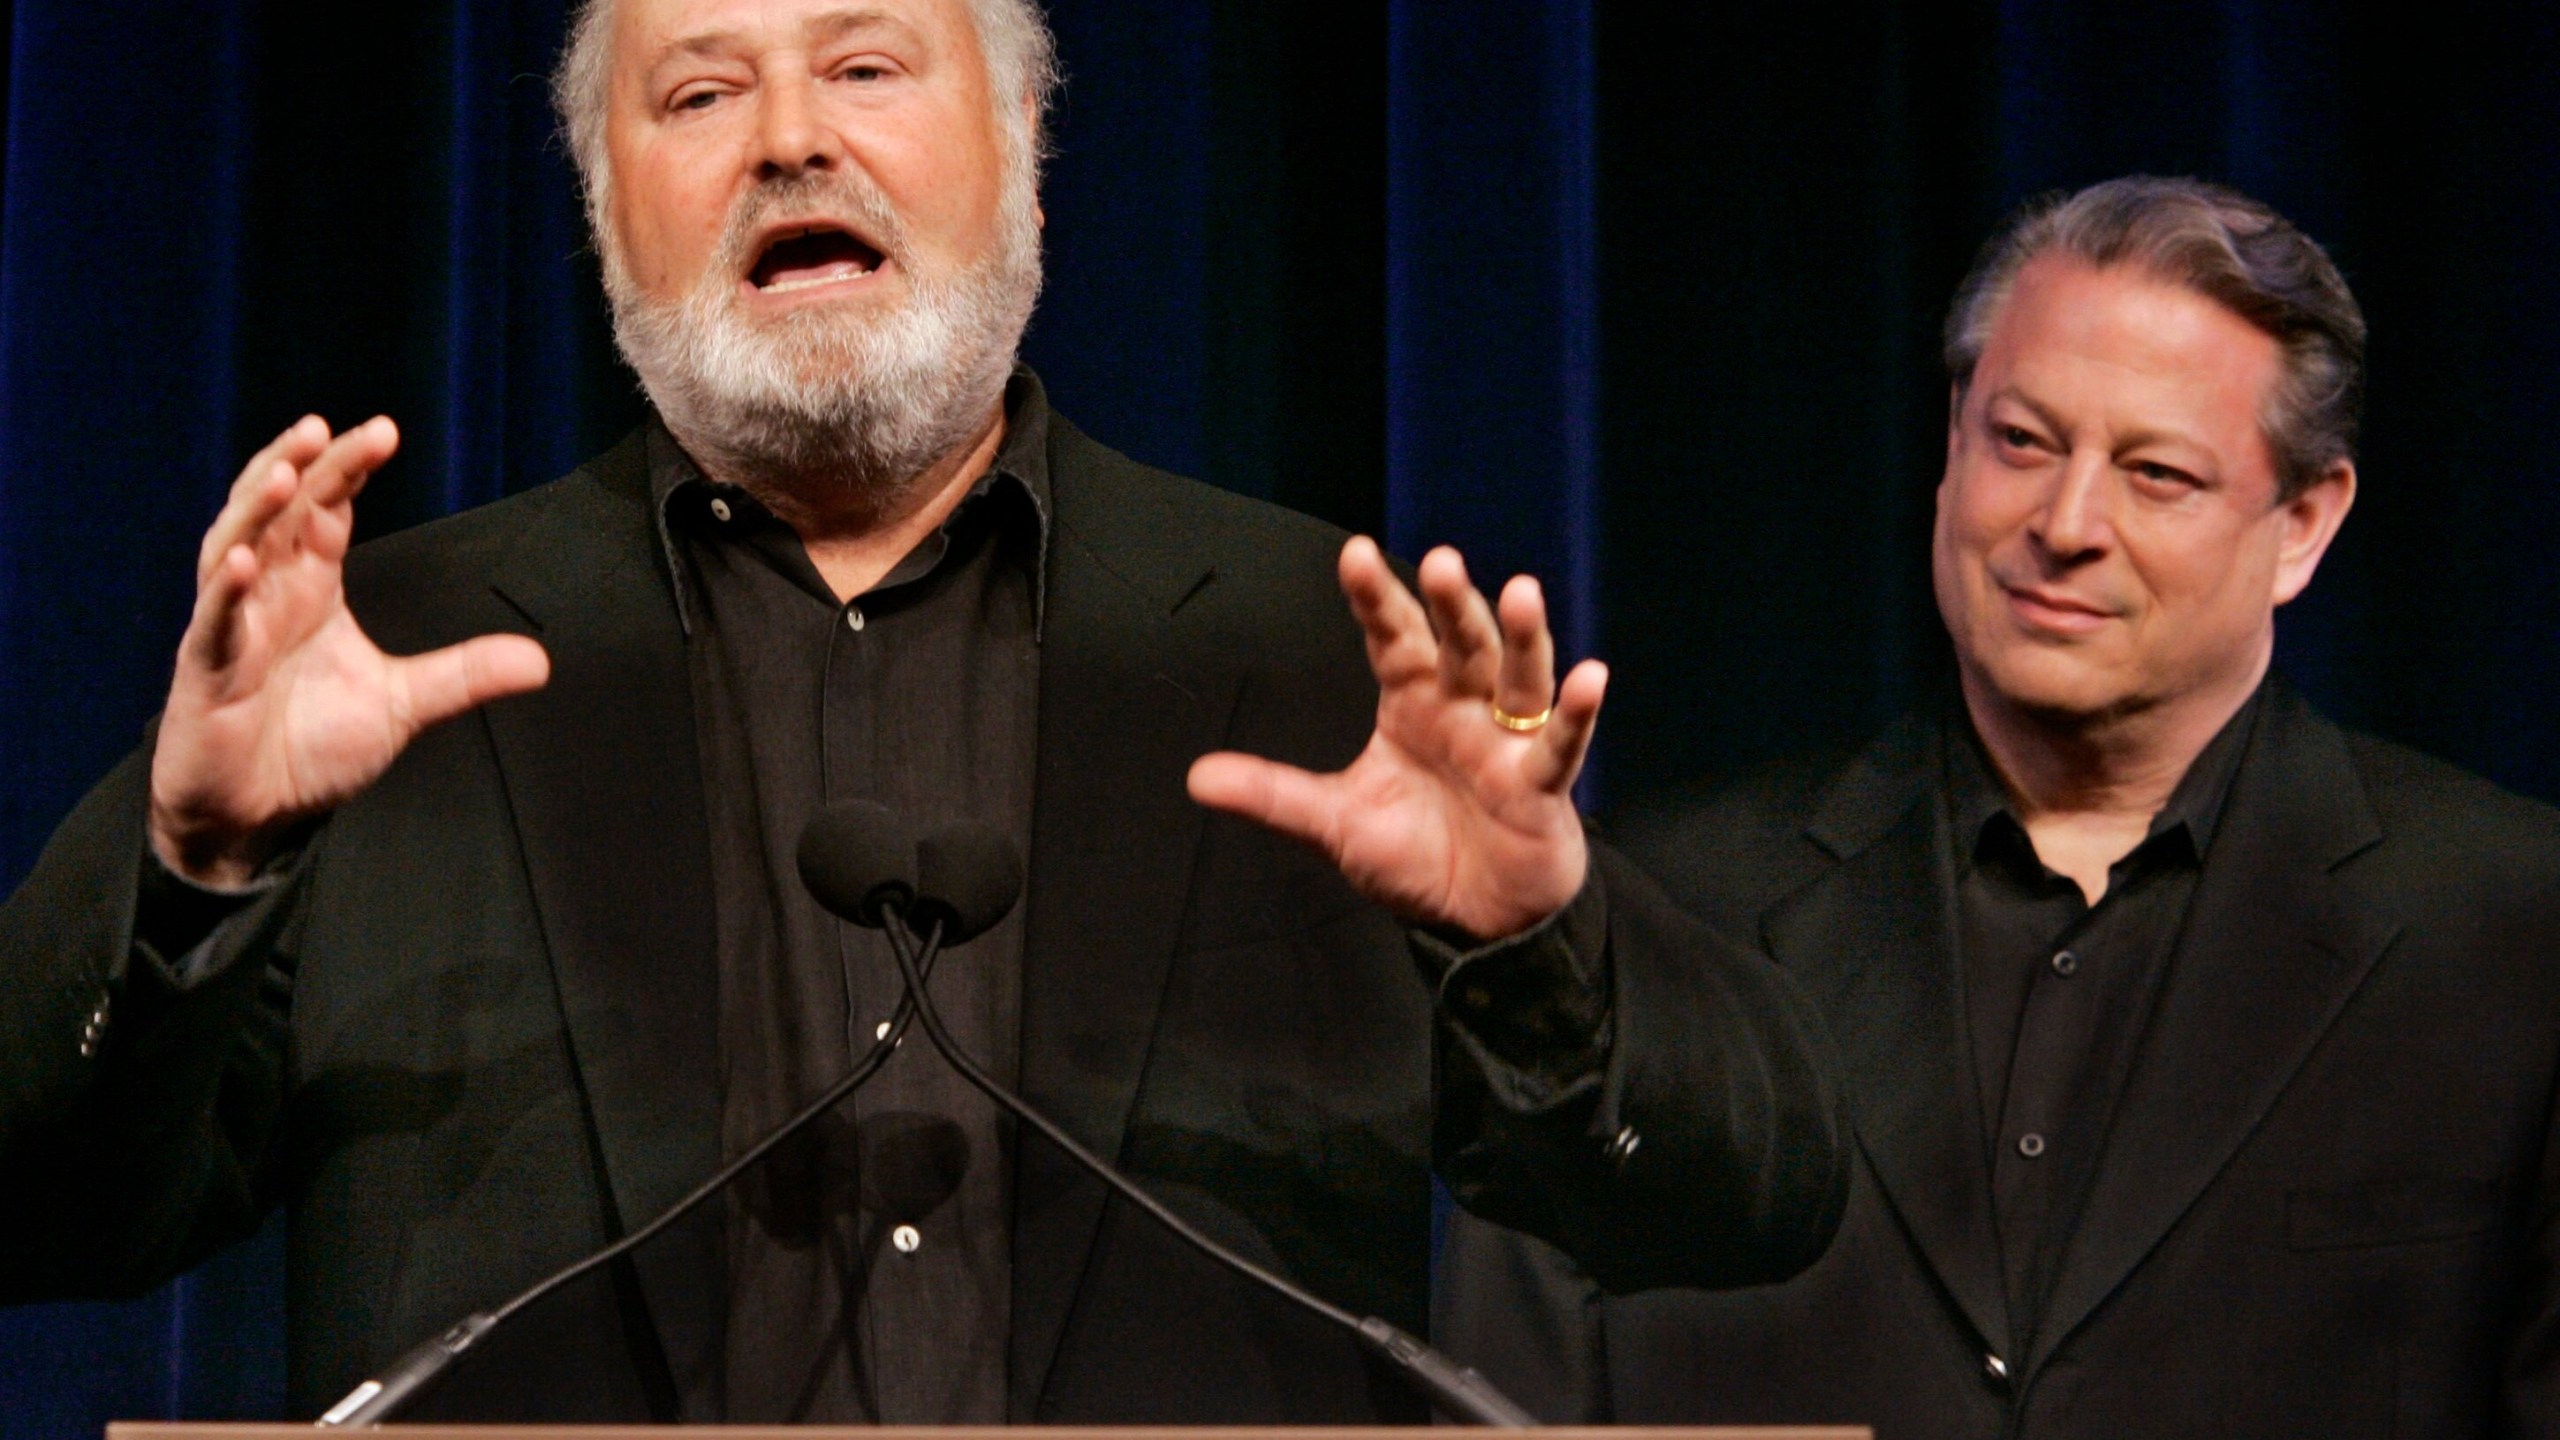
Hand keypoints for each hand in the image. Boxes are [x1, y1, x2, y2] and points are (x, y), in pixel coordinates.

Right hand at [148, 415, 550, 886]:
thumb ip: (464, 674)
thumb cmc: (310, 746)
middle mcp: (268, 595)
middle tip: (327, 426)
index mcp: (310, 588)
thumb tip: (541, 661)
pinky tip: (242, 563)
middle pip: (280, 512)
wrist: (255, 813)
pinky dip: (225, 592)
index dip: (347, 470)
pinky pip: (213, 623)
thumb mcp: (404, 704)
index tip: (384, 432)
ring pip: (232, 547)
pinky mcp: (206, 671)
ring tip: (286, 471)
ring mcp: (231, 627)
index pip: (327, 511)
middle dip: (304, 467)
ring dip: (255, 509)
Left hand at [1188, 537, 1605, 941]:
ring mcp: (1507, 743)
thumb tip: (1196, 777)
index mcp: (1412, 707)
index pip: (1393, 641)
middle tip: (1439, 561)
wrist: (1477, 922)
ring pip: (1517, 677)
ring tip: (1518, 592)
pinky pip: (1562, 744)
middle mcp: (1463, 710)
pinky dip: (1576, 713)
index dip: (1376, 600)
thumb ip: (1274, 795)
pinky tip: (1590, 676)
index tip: (1353, 553)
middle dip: (1452, 605)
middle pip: (1460, 645)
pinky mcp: (1542, 785)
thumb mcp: (1335, 825)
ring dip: (1520, 637)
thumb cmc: (1417, 858)